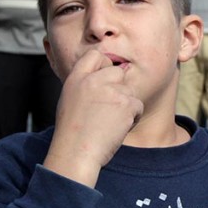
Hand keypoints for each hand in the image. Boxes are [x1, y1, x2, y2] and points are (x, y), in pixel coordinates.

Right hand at [42, 50, 143, 187]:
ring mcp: (111, 91)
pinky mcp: (126, 103)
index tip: (104, 81)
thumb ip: (86, 84)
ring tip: (109, 122)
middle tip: (110, 108)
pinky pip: (137, 105)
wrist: (77, 152)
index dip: (104, 65)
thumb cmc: (73, 132)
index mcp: (76, 78)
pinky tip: (117, 128)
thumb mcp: (70, 100)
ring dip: (125, 106)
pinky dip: (132, 117)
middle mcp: (94, 80)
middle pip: (118, 71)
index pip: (95, 55)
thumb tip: (107, 75)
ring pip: (129, 91)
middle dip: (119, 87)